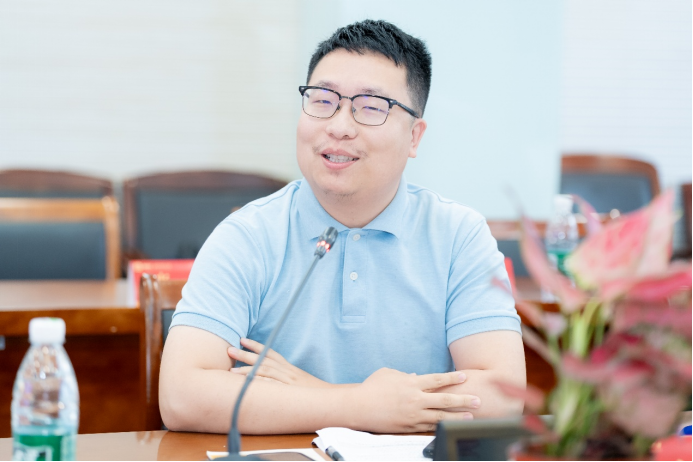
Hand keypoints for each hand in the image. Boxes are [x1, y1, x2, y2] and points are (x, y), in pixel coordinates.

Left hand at [228, 338, 329, 388]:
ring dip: (247, 371)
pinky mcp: (290, 393)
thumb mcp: (300, 381)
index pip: (271, 353)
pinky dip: (261, 385)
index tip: (242, 339)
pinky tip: (248, 386)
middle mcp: (288, 373)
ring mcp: (288, 383)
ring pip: (266, 373)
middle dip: (245, 355)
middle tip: (229, 349)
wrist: (331, 399)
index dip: (256, 345)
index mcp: (290, 368)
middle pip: (264, 361)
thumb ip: (286, 377)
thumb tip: (269, 377)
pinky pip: (273, 388)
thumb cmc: (314, 392)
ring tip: (231, 372)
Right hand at [348, 368, 479, 432]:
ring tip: (470, 418)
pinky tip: (449, 427)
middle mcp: (415, 399)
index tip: (465, 376)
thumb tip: (415, 377)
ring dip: (456, 417)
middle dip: (463, 400)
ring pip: (440, 416)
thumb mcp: (388, 374)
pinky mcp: (408, 427)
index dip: (452, 378)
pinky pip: (428, 427)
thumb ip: (404, 375)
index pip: (437, 379)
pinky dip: (440, 426)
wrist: (358, 407)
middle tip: (477, 400)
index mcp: (411, 383)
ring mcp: (413, 415)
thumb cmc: (371, 387)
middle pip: (445, 399)